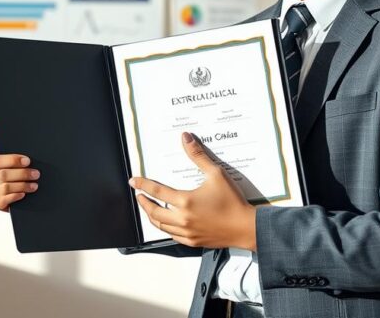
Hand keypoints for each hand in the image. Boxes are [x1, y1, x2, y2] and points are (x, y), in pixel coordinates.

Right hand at [0, 128, 38, 211]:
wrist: (30, 194)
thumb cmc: (21, 171)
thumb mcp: (16, 157)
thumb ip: (2, 143)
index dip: (12, 160)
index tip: (28, 160)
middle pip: (2, 175)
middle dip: (21, 174)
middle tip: (36, 174)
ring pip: (5, 187)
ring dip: (22, 186)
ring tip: (35, 185)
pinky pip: (2, 201)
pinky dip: (14, 197)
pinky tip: (24, 195)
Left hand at [129, 132, 255, 249]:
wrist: (245, 227)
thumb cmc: (232, 201)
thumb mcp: (216, 174)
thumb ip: (198, 156)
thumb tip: (186, 139)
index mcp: (185, 201)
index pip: (156, 191)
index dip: (143, 185)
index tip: (134, 182)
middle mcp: (182, 218)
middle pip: (153, 211)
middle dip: (143, 203)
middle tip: (139, 196)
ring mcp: (186, 232)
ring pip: (160, 225)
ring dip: (151, 216)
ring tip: (149, 208)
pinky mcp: (192, 241)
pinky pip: (171, 235)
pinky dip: (164, 227)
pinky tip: (165, 223)